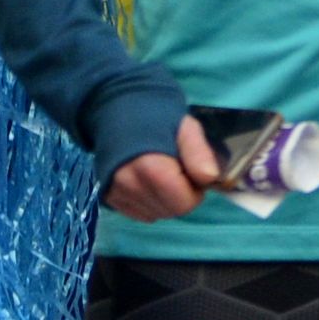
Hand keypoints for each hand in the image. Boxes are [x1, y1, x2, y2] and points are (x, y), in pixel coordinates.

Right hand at [105, 114, 220, 220]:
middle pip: (170, 211)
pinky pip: (140, 213)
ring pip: (156, 214)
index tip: (191, 171)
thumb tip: (210, 178)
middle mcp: (129, 185)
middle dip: (181, 196)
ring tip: (160, 172)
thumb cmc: (155, 115)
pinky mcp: (109, 197)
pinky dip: (149, 202)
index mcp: (150, 167)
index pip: (183, 203)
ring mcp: (116, 193)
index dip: (194, 190)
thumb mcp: (185, 127)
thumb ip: (198, 152)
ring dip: (165, 200)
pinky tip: (147, 180)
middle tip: (178, 171)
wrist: (117, 106)